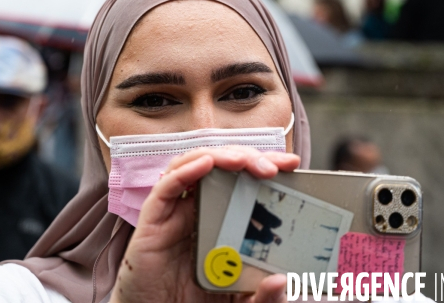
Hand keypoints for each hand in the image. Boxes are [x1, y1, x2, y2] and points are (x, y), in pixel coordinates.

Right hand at [110, 146, 299, 302]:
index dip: (264, 165)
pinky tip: (206, 164)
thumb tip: (281, 281)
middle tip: (272, 167)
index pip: (242, 180)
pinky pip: (165, 188)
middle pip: (220, 167)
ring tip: (243, 160)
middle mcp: (196, 209)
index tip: (290, 164)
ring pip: (192, 166)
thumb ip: (262, 296)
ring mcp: (173, 213)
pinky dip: (185, 171)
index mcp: (219, 219)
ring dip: (218, 156)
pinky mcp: (152, 223)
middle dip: (247, 157)